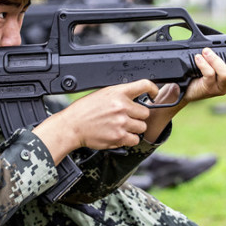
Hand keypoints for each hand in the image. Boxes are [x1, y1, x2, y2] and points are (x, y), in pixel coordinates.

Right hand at [33, 78, 159, 162]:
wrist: (72, 126)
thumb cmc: (84, 110)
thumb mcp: (102, 94)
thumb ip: (120, 95)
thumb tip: (135, 99)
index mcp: (117, 92)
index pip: (144, 85)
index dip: (153, 89)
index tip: (154, 94)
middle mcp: (121, 106)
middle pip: (145, 112)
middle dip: (138, 116)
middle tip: (127, 118)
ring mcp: (121, 122)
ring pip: (142, 127)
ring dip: (134, 129)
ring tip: (121, 127)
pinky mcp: (119, 137)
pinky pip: (134, 139)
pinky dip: (129, 139)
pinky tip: (119, 135)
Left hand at [139, 50, 225, 140]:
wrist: (181, 87)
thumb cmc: (199, 72)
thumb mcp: (215, 61)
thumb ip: (225, 54)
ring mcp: (221, 88)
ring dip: (216, 60)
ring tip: (205, 52)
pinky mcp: (208, 88)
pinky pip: (210, 75)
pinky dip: (204, 64)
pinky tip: (198, 58)